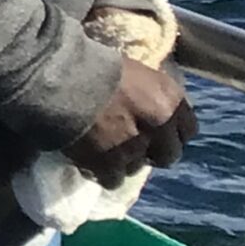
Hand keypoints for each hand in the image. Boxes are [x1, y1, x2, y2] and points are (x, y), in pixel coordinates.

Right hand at [63, 56, 196, 181]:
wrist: (56, 76)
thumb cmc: (91, 65)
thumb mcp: (134, 73)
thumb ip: (150, 96)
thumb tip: (151, 113)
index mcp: (169, 98)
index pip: (188, 130)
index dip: (170, 132)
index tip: (155, 131)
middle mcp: (159, 125)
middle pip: (168, 154)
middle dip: (151, 151)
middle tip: (130, 143)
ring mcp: (134, 146)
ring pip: (137, 167)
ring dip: (123, 161)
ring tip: (103, 149)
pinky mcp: (108, 163)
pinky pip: (113, 179)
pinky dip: (101, 172)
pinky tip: (89, 159)